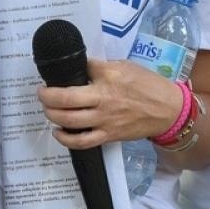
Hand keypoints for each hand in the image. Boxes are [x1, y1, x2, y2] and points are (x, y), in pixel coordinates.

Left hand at [38, 59, 184, 149]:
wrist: (167, 110)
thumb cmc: (148, 85)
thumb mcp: (125, 67)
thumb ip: (102, 68)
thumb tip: (82, 68)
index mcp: (108, 77)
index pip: (80, 69)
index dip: (64, 70)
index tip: (56, 72)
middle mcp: (103, 99)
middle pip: (66, 98)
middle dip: (47, 96)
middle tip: (42, 93)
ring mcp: (104, 120)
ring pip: (69, 120)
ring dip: (52, 114)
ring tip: (47, 109)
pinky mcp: (107, 136)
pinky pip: (81, 141)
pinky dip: (65, 139)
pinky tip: (58, 132)